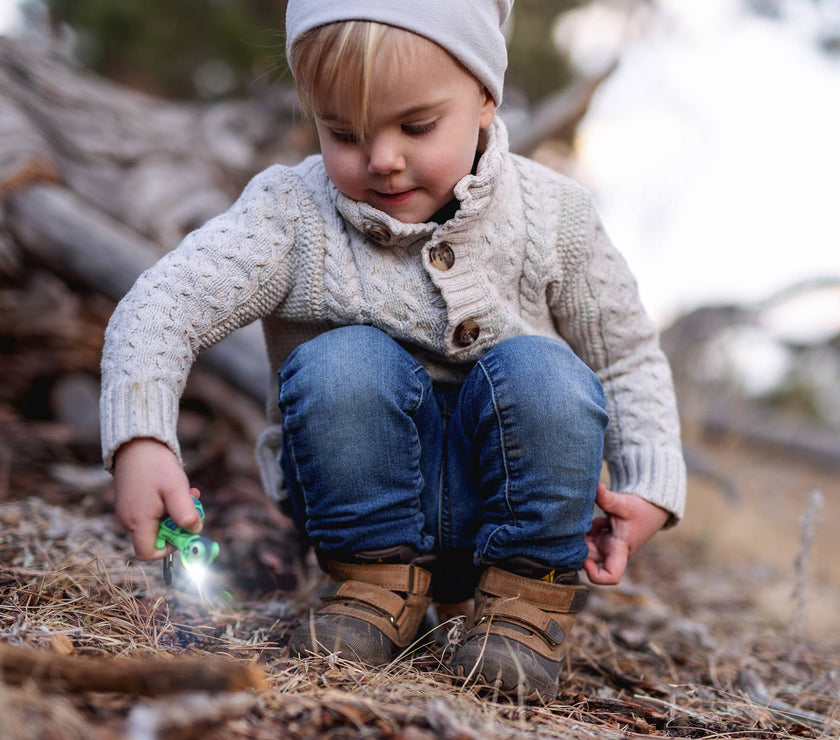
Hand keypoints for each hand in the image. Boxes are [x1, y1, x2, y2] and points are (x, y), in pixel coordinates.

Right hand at [112, 438, 202, 559]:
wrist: (137, 442)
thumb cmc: (156, 466)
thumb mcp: (176, 490)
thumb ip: (185, 514)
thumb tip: (194, 531)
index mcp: (137, 521)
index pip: (147, 553)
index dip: (168, 550)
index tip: (183, 532)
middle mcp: (128, 520)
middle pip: (155, 537)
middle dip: (177, 525)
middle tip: (193, 506)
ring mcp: (128, 510)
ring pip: (155, 523)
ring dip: (175, 512)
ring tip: (188, 492)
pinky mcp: (130, 501)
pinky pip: (150, 512)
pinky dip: (166, 504)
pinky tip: (176, 488)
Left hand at [583, 483, 669, 585]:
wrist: (651, 507)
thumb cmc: (641, 509)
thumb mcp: (625, 503)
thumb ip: (608, 499)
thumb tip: (596, 487)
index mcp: (620, 550)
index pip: (611, 575)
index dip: (595, 575)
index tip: (585, 561)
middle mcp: (612, 552)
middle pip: (589, 558)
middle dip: (579, 545)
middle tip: (573, 529)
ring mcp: (606, 545)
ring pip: (585, 547)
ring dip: (580, 535)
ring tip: (585, 519)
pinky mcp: (602, 537)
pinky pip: (587, 537)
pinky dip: (584, 529)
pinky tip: (589, 518)